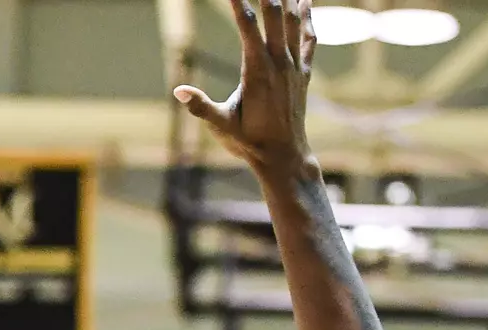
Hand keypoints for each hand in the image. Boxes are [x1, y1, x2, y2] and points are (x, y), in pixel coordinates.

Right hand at [174, 0, 316, 176]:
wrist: (284, 155)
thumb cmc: (249, 141)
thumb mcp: (221, 125)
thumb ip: (201, 107)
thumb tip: (179, 91)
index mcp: (257, 71)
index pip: (249, 27)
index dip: (240, 4)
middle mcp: (279, 63)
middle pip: (274, 16)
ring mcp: (293, 67)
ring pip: (294, 22)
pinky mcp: (302, 73)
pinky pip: (308, 38)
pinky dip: (308, 18)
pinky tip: (306, 3)